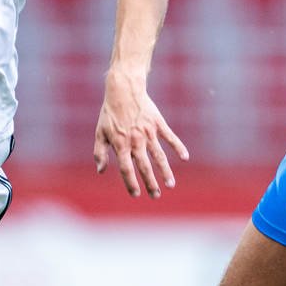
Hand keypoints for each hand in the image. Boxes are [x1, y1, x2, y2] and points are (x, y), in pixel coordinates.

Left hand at [93, 69, 189, 197]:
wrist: (123, 90)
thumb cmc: (110, 113)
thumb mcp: (100, 133)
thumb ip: (100, 153)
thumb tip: (101, 171)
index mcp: (121, 144)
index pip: (126, 169)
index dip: (131, 183)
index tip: (136, 194)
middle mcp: (136, 140)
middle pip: (144, 166)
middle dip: (150, 183)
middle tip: (155, 196)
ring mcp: (148, 132)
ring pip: (159, 156)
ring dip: (165, 172)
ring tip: (170, 185)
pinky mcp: (158, 123)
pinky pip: (170, 137)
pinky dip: (178, 147)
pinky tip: (185, 158)